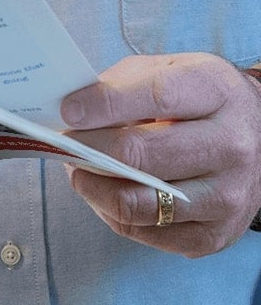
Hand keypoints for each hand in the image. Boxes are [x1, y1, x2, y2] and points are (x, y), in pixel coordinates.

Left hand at [61, 53, 260, 257]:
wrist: (256, 136)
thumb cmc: (197, 100)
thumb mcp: (168, 70)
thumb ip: (120, 83)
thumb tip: (70, 110)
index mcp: (216, 92)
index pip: (157, 96)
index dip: (104, 105)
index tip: (68, 112)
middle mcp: (231, 145)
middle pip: (139, 155)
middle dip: (87, 150)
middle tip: (62, 145)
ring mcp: (227, 195)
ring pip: (135, 203)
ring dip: (92, 187)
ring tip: (79, 170)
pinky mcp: (214, 234)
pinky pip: (142, 232)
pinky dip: (111, 213)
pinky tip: (107, 193)